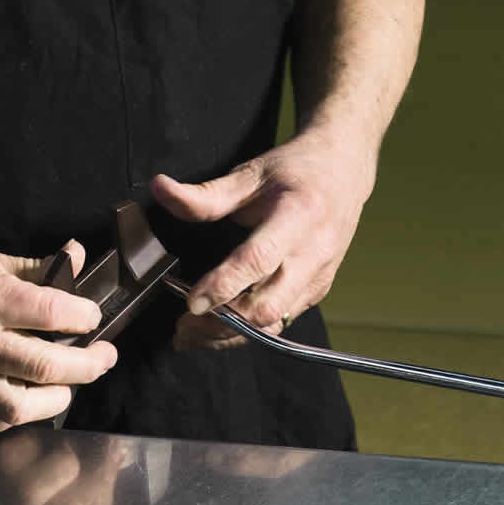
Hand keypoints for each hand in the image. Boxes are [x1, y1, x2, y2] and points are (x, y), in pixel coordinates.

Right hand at [0, 232, 115, 429]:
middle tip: (104, 355)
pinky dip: (21, 411)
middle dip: (88, 363)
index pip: (50, 311)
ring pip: (22, 404)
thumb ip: (30, 267)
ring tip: (73, 380)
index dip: (83, 315)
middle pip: (45, 365)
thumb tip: (74, 261)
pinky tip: (34, 396)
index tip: (93, 315)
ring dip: (59, 396)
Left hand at [151, 135, 373, 349]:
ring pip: (274, 323)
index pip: (258, 260)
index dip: (223, 285)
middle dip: (222, 323)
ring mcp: (319, 275)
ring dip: (231, 335)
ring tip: (192, 334)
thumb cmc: (296, 170)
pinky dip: (248, 331)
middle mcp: (314, 252)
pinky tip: (218, 327)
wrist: (343, 169)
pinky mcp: (318, 290)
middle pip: (268, 305)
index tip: (191, 302)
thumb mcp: (250, 174)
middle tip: (182, 326)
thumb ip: (205, 194)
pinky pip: (281, 321)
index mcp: (298, 215)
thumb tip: (160, 190)